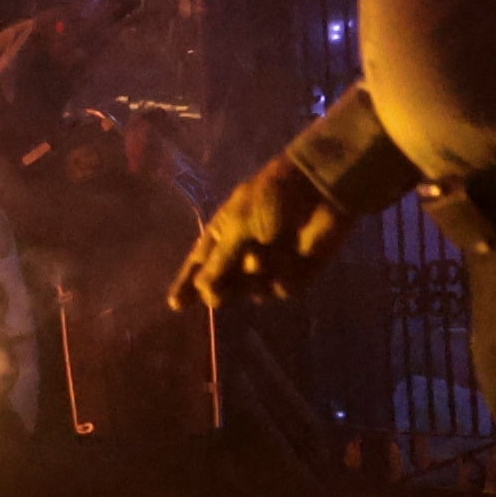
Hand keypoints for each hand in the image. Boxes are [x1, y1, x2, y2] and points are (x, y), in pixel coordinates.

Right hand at [173, 158, 351, 310]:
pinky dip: (282, 278)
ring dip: (254, 279)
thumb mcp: (238, 226)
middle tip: (220, 295)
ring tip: (262, 257)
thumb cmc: (272, 199)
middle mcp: (245, 252)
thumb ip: (221, 261)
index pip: (200, 263)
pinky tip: (289, 258)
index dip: (187, 284)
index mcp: (225, 233)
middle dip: (223, 288)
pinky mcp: (296, 273)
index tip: (175, 305)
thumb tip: (201, 290)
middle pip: (225, 284)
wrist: (320, 191)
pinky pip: (281, 290)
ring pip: (253, 290)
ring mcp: (271, 264)